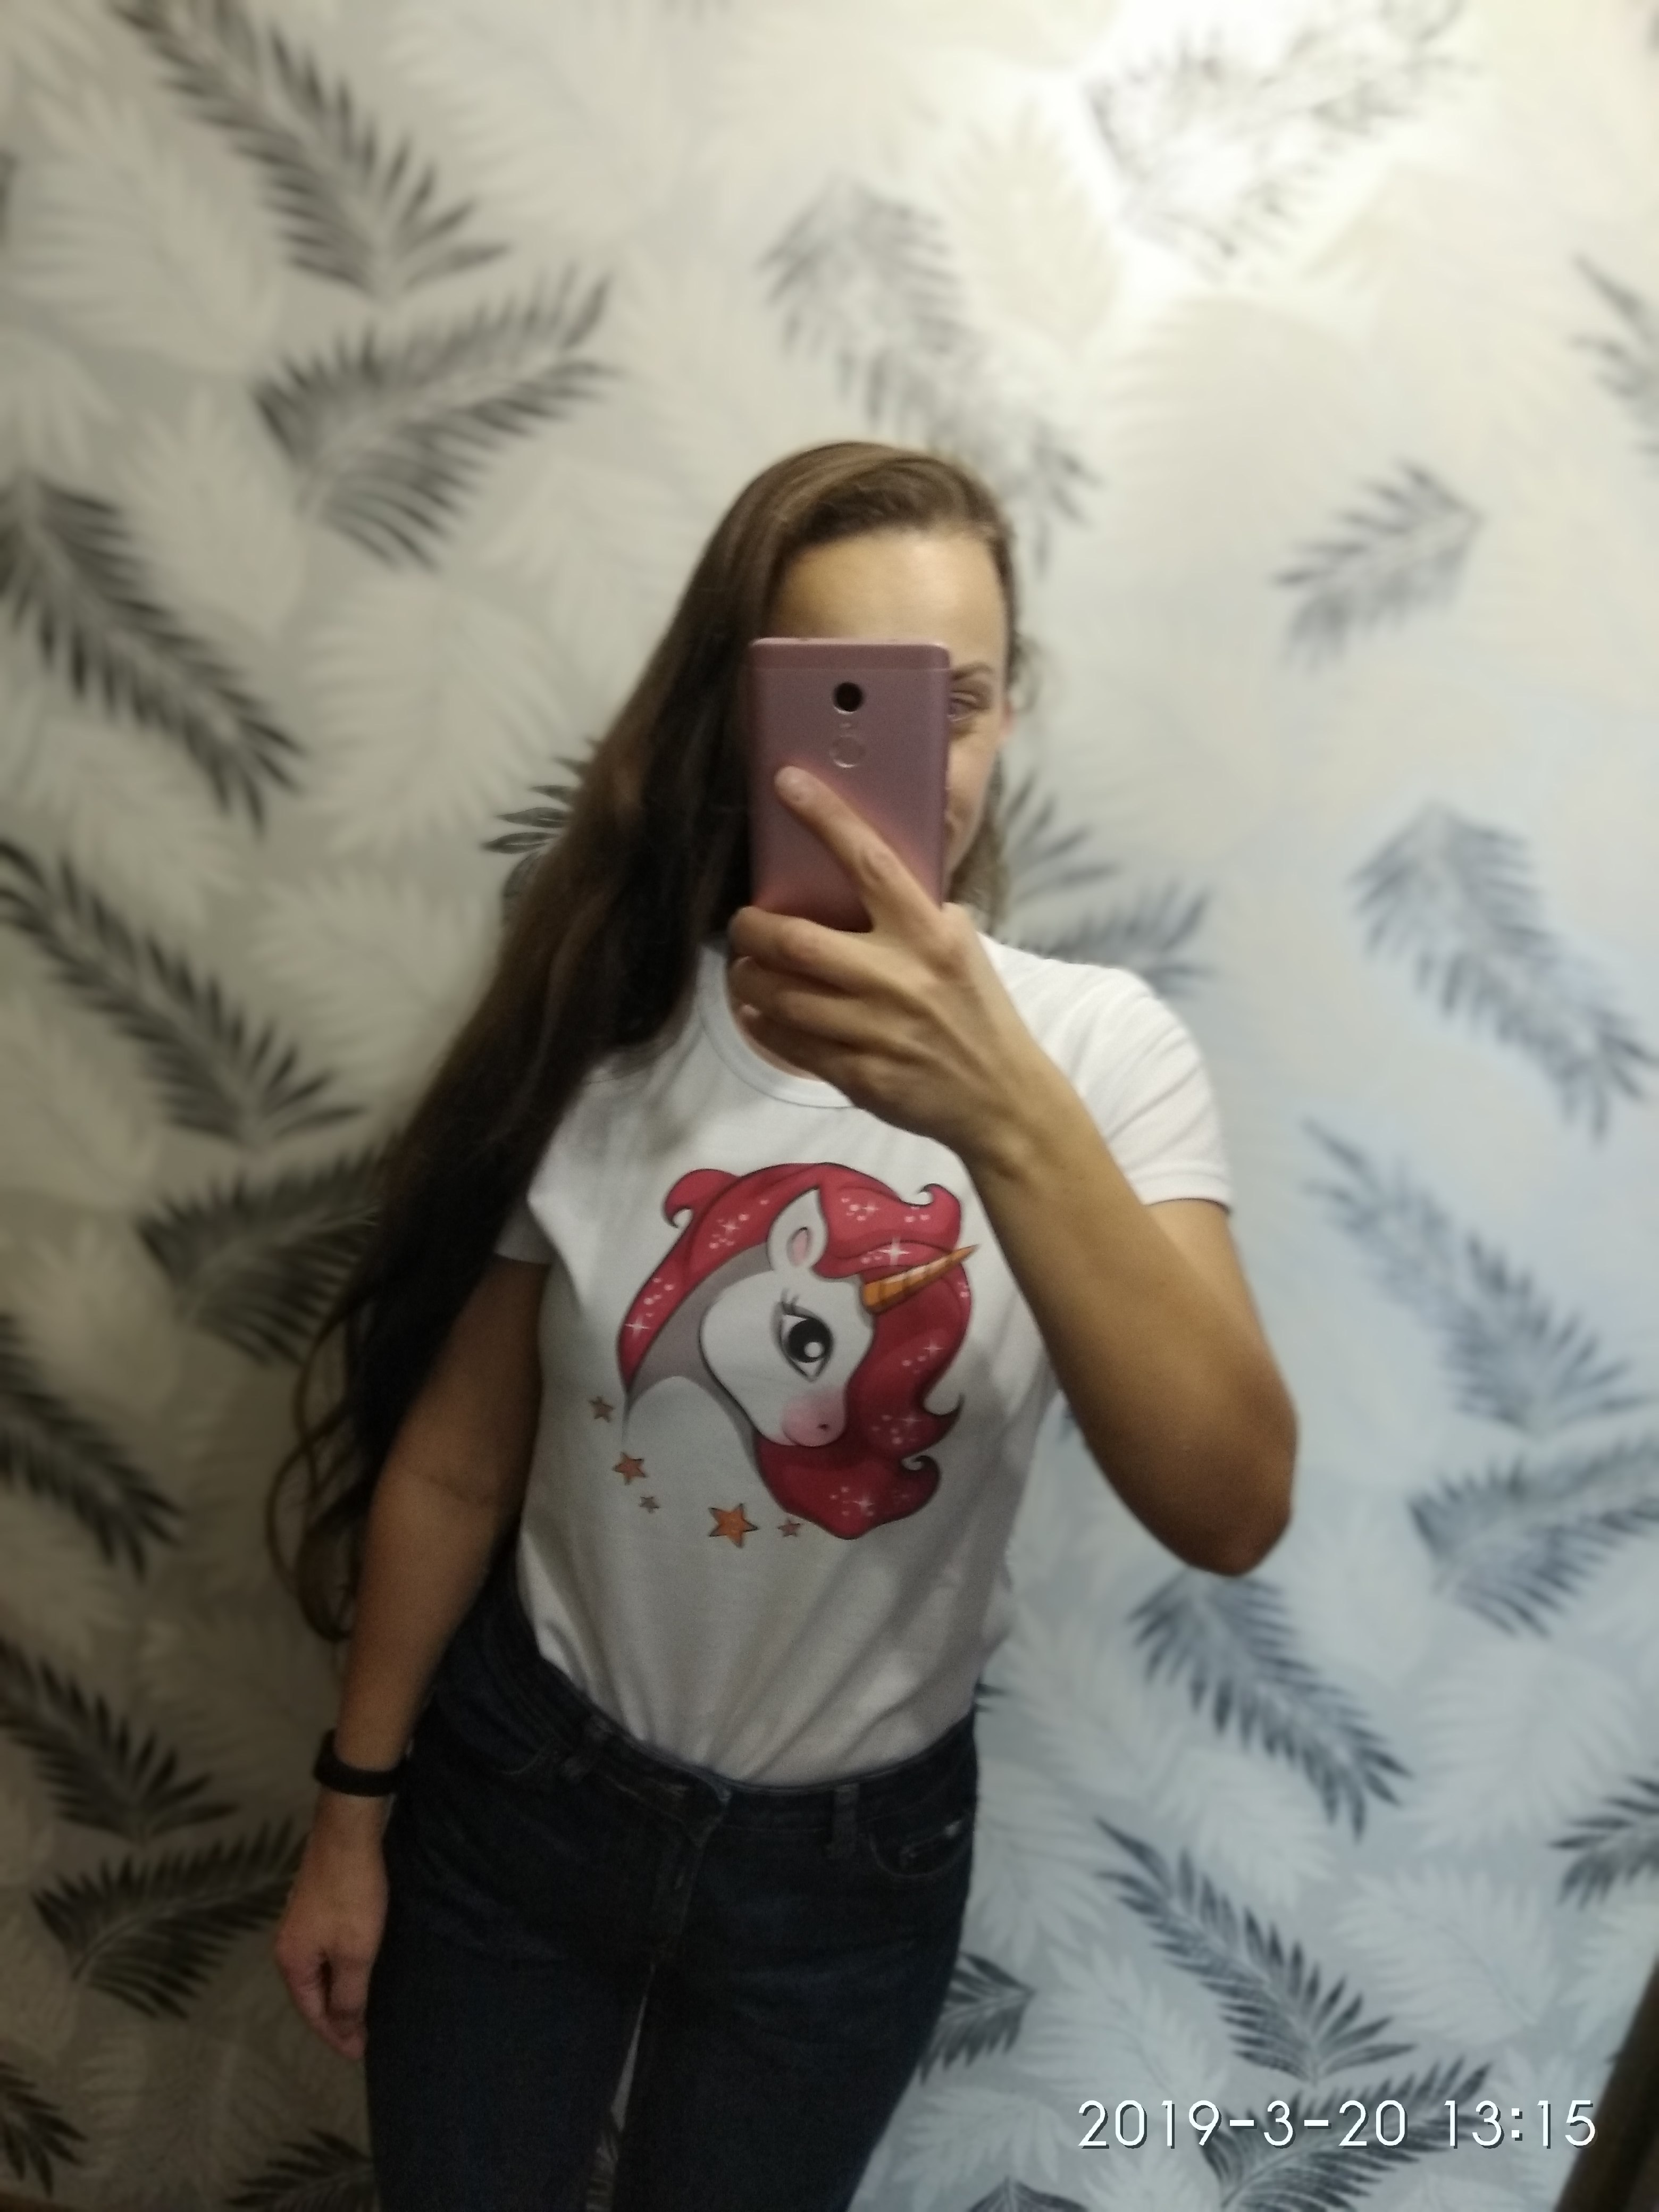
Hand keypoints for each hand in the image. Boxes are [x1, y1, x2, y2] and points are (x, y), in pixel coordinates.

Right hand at [272, 1795, 389, 2060]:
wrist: (348, 1831)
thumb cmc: (353, 1895)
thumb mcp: (355, 1952)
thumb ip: (347, 1995)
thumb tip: (343, 2030)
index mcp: (291, 1961)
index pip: (312, 2013)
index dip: (336, 2036)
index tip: (360, 2054)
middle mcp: (288, 1944)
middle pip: (311, 1994)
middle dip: (334, 2018)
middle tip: (362, 2037)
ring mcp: (300, 1922)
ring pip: (318, 1971)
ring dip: (338, 1992)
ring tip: (362, 2009)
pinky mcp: (316, 1904)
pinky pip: (325, 1951)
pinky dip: (340, 1968)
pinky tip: (357, 1969)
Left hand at [727, 766, 1059, 1159]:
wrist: (1002, 1098)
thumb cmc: (977, 1012)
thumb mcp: (961, 947)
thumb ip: (918, 911)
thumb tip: (867, 870)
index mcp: (930, 935)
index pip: (871, 863)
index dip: (825, 819)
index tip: (786, 783)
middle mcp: (901, 978)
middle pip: (800, 941)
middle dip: (755, 929)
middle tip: (743, 923)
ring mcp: (878, 1030)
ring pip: (784, 996)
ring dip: (750, 979)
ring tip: (746, 969)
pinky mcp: (861, 1075)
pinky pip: (791, 1043)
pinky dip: (763, 1023)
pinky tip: (758, 1012)